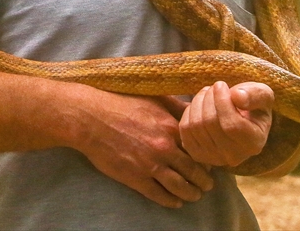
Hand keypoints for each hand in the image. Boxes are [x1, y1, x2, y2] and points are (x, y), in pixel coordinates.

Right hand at [66, 87, 214, 208]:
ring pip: (180, 186)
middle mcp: (165, 148)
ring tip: (195, 195)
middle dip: (204, 181)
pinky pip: (159, 195)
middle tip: (207, 185)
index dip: (207, 158)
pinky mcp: (136, 178)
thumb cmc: (121, 104)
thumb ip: (177, 106)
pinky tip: (176, 201)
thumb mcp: (153, 98)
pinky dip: (171, 201)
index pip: (199, 149)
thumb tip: (196, 109)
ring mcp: (151, 165)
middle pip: (194, 171)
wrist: (90, 119)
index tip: (209, 163)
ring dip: (191, 193)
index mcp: (171, 128)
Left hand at [179, 81, 273, 167]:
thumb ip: (255, 94)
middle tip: (214, 87)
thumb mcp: (262, 94)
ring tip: (208, 94)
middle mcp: (234, 156)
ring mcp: (214, 158)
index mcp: (254, 143)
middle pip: (211, 123)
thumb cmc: (252, 105)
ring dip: (198, 102)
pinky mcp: (197, 154)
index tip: (221, 84)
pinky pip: (185, 129)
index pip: (232, 125)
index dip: (222, 101)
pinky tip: (200, 106)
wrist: (240, 119)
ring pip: (196, 125)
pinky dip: (189, 112)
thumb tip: (237, 96)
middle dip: (209, 98)